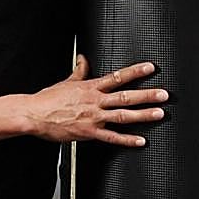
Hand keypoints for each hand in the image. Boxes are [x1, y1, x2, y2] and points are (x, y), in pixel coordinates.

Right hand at [26, 56, 166, 146]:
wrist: (34, 115)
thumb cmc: (48, 100)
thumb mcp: (66, 81)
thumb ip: (79, 71)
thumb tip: (83, 58)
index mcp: (91, 87)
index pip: (118, 77)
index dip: (135, 72)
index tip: (151, 68)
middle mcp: (95, 101)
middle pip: (126, 96)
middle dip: (147, 95)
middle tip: (164, 94)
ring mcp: (93, 118)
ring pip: (123, 115)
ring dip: (143, 115)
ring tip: (159, 114)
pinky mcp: (89, 133)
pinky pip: (112, 137)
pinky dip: (127, 140)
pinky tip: (141, 140)